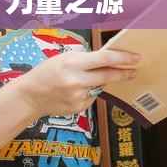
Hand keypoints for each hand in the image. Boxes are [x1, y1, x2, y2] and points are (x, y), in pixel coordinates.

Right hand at [14, 49, 139, 117]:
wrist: (30, 96)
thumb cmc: (46, 72)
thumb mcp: (63, 57)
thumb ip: (85, 58)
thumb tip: (107, 59)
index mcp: (72, 63)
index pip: (104, 59)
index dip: (123, 58)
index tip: (136, 57)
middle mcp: (77, 80)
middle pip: (108, 75)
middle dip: (124, 72)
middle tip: (134, 69)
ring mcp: (78, 96)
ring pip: (100, 86)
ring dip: (101, 81)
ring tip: (85, 78)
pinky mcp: (78, 108)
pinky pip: (91, 97)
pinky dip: (89, 92)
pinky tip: (74, 91)